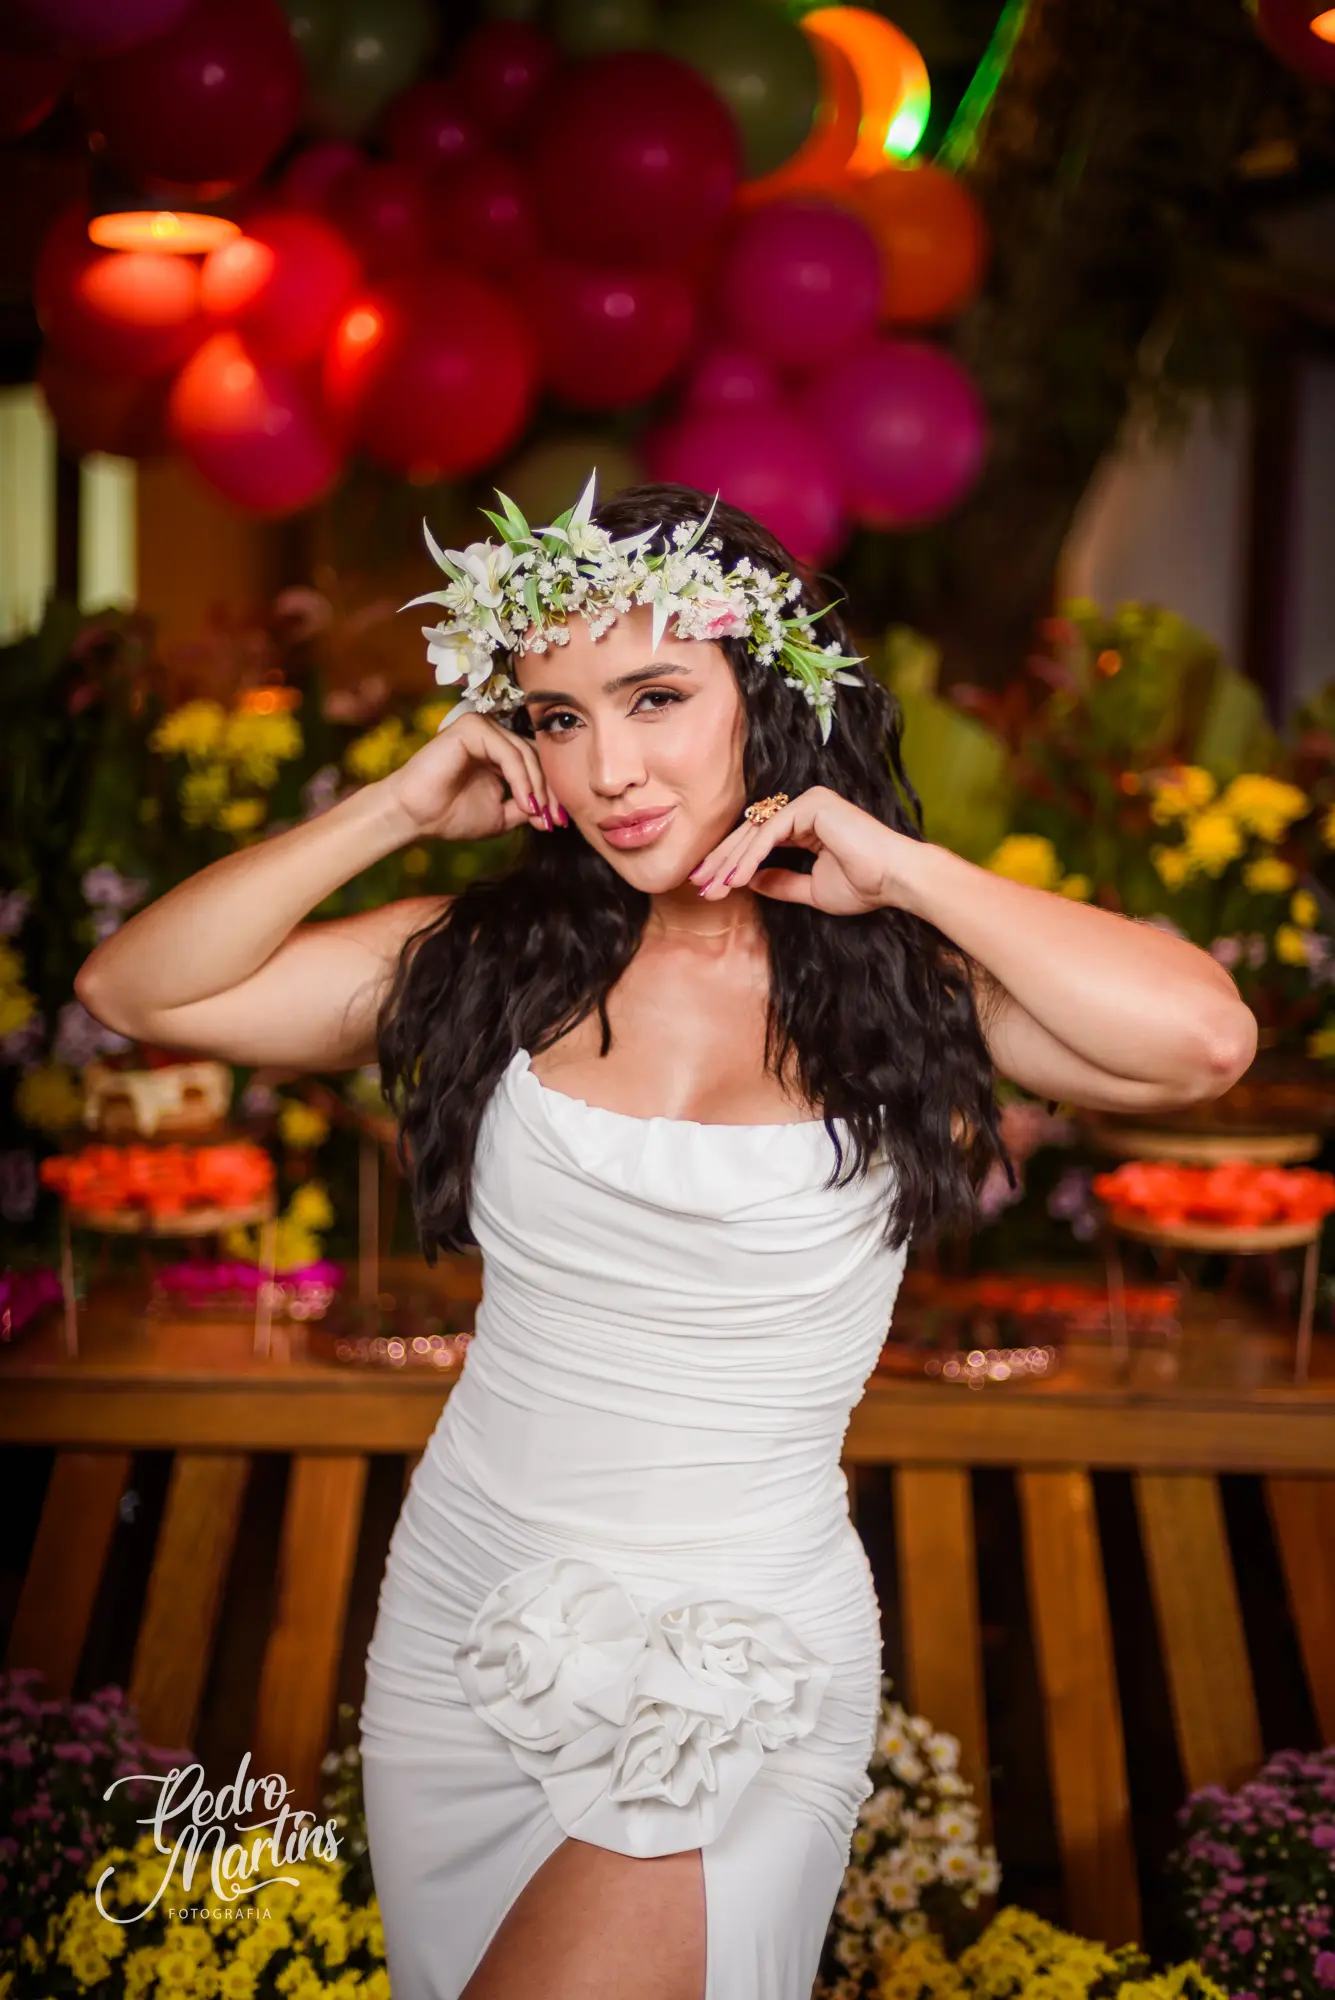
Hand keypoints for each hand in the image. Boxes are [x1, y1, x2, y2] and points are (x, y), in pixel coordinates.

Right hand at [378, 712, 565, 844]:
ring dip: (536, 786)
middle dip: (548, 789)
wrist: (415, 817)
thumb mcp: (501, 816)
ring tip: (538, 812)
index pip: (536, 763)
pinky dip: (521, 778)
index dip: (550, 791)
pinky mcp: (472, 727)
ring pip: (525, 753)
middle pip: (535, 755)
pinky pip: (508, 752)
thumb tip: (554, 813)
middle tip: (554, 818)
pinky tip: (525, 802)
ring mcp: (482, 727)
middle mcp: (492, 735)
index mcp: (498, 752)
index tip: (558, 821)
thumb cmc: (450, 815)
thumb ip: (526, 808)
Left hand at [688, 786, 909, 915]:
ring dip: (730, 862)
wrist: (894, 880)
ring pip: (756, 833)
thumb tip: (747, 882)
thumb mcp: (810, 890)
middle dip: (721, 861)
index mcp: (805, 823)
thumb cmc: (863, 885)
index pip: (758, 841)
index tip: (709, 887)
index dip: (731, 864)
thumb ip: (779, 883)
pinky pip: (770, 833)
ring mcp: (808, 801)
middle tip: (697, 884)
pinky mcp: (811, 803)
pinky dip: (750, 857)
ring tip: (711, 888)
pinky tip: (734, 878)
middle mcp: (804, 807)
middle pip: (750, 833)